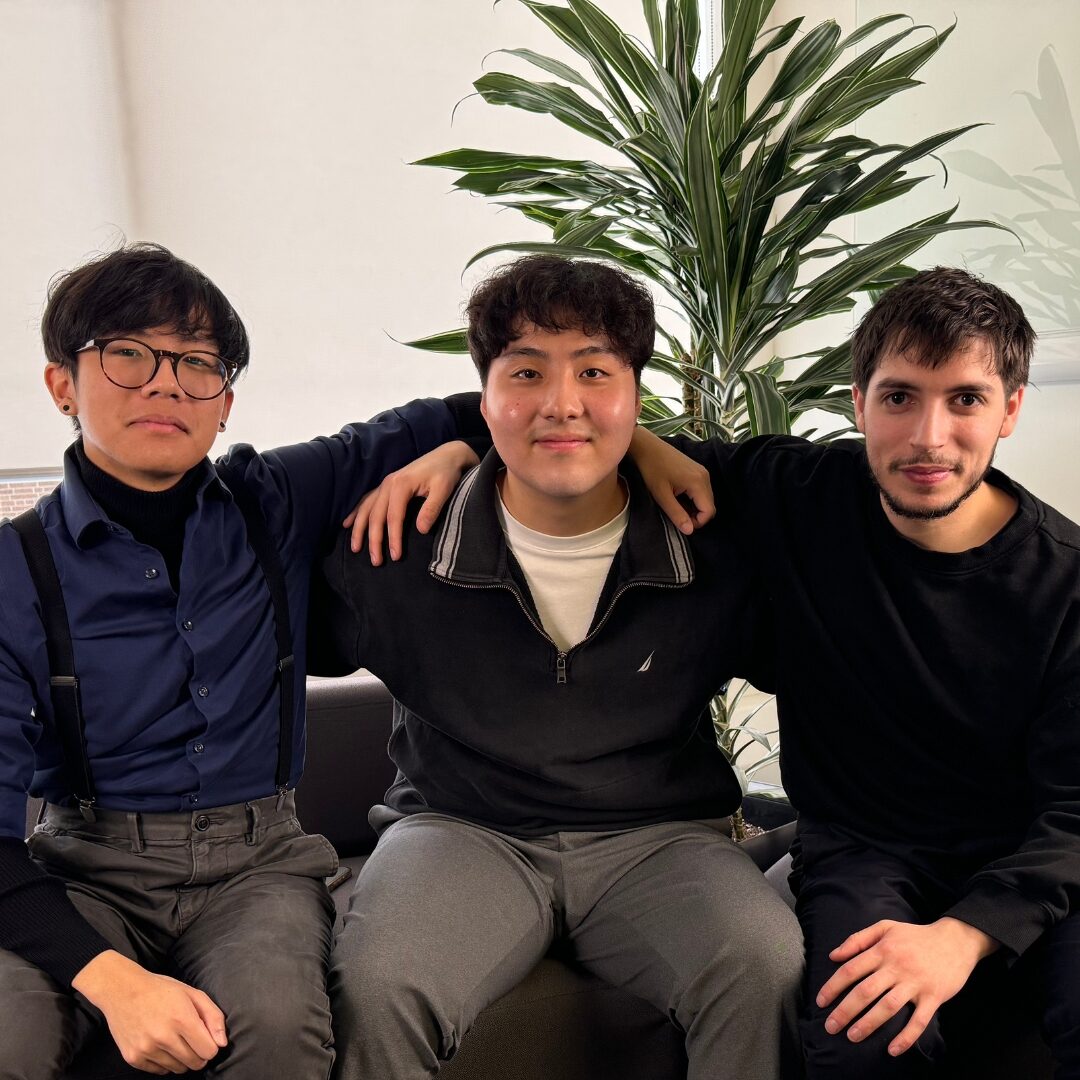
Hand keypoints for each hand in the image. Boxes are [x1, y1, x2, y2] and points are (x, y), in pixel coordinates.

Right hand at [73, 950, 226, 1073]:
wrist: (122, 990)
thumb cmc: (161, 990)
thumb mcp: (193, 993)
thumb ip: (213, 1017)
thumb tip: (222, 1043)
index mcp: (182, 1018)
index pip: (208, 1051)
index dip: (211, 1045)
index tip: (206, 1037)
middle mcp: (163, 1036)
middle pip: (195, 1063)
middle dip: (198, 1053)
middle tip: (192, 1039)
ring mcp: (146, 1049)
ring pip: (178, 1069)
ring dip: (182, 1058)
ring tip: (175, 1039)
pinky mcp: (133, 1058)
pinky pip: (159, 1071)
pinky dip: (165, 1062)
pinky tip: (161, 1045)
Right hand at [343, 441, 480, 563]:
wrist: (447, 455)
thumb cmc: (446, 472)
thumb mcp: (444, 489)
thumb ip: (431, 508)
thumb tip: (420, 530)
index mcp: (401, 485)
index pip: (393, 517)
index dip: (393, 538)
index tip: (395, 556)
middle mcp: (388, 483)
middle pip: (375, 516)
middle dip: (374, 540)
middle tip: (376, 561)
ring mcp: (385, 484)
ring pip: (366, 509)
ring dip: (359, 529)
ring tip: (355, 549)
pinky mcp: (387, 485)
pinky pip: (367, 500)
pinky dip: (356, 513)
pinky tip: (348, 524)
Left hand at [628, 428, 714, 533]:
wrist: (647, 447)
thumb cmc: (651, 469)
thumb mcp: (661, 495)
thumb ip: (676, 513)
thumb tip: (690, 531)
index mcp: (698, 482)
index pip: (709, 511)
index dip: (697, 522)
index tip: (681, 522)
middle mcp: (705, 476)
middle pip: (710, 505)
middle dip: (696, 516)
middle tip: (677, 516)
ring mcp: (702, 472)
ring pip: (706, 498)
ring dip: (694, 508)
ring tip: (676, 507)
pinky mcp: (697, 470)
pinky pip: (702, 490)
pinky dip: (693, 499)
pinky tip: (678, 497)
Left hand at [816, 918, 997, 1056]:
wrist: (955, 940)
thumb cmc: (915, 936)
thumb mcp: (885, 927)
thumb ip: (857, 939)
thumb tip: (833, 955)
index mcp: (882, 950)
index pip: (851, 970)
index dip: (833, 986)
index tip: (821, 1002)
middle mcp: (896, 967)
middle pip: (865, 991)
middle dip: (845, 1011)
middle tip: (831, 1026)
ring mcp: (915, 983)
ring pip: (887, 1007)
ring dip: (868, 1024)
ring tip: (852, 1037)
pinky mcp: (933, 997)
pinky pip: (918, 1021)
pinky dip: (905, 1037)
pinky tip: (892, 1049)